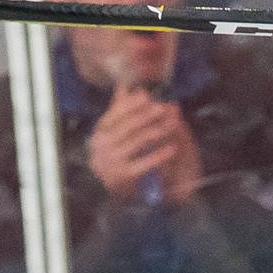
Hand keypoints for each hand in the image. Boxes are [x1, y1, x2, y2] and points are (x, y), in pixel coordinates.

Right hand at [86, 86, 202, 203]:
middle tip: (163, 108)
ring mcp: (111, 161)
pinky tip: (172, 148)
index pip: (116, 113)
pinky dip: (159, 155)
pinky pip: (144, 162)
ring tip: (172, 125)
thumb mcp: (114, 131)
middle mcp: (102, 146)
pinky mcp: (123, 176)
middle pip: (128, 125)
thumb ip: (119, 109)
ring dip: (157, 131)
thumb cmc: (116, 154)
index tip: (147, 96)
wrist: (112, 188)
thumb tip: (124, 85)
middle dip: (148, 115)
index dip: (132, 103)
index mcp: (100, 132)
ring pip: (138, 141)